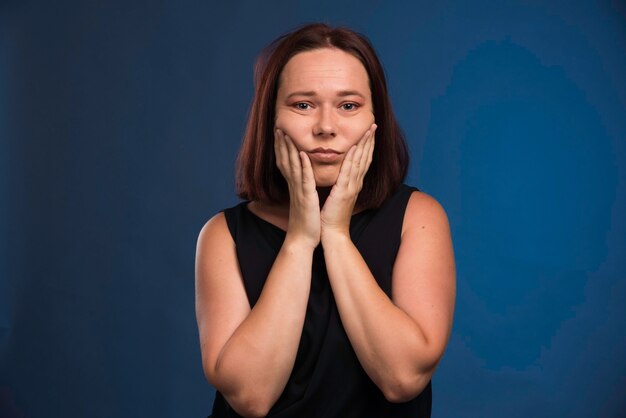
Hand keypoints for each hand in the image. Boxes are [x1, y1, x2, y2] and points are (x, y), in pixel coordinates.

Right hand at [274, 128, 320, 248]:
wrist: (303, 239)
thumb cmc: (305, 221)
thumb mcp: (302, 200)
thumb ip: (300, 188)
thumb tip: (300, 180)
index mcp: (294, 186)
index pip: (286, 163)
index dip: (281, 148)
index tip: (279, 133)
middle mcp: (293, 186)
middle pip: (285, 160)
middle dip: (281, 143)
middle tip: (278, 127)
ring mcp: (299, 191)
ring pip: (292, 166)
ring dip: (288, 149)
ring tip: (285, 133)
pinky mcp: (306, 197)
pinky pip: (304, 179)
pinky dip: (303, 166)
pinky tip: (301, 153)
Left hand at [320, 124, 375, 239]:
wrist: (333, 233)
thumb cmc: (332, 216)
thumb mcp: (339, 196)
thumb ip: (342, 184)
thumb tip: (341, 176)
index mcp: (354, 184)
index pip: (363, 160)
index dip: (367, 145)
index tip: (370, 132)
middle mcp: (356, 183)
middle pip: (365, 157)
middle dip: (370, 140)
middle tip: (374, 124)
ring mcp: (351, 187)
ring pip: (360, 161)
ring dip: (364, 144)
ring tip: (368, 130)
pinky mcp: (343, 191)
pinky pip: (347, 171)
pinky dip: (350, 158)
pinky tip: (352, 146)